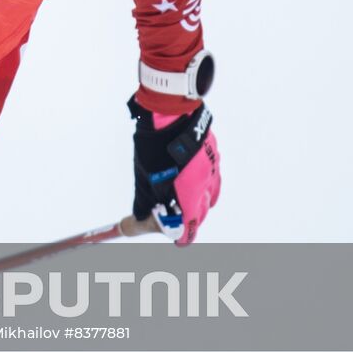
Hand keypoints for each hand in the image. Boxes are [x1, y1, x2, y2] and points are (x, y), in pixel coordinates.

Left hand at [128, 96, 220, 245]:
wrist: (169, 111)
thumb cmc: (153, 145)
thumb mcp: (144, 176)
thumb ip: (145, 199)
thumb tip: (140, 217)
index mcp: (189, 193)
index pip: (188, 225)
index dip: (180, 235)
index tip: (176, 240)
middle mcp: (205, 184)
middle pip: (200, 214)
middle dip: (186, 220)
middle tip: (170, 221)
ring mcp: (211, 169)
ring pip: (209, 197)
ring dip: (196, 204)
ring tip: (180, 204)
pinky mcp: (212, 156)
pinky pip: (212, 181)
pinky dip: (204, 189)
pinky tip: (193, 186)